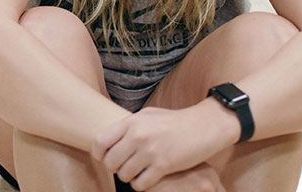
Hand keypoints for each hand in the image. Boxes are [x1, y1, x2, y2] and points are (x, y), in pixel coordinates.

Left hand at [91, 103, 234, 189]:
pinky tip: (148, 178)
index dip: (99, 154)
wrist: (203, 126)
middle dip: (115, 168)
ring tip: (137, 172)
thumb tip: (110, 136)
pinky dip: (141, 185)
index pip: (100, 141)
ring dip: (129, 177)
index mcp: (132, 121)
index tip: (104, 158)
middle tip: (124, 167)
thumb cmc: (174, 121)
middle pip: (110, 162)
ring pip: (124, 175)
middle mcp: (138, 135)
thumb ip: (129, 125)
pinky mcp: (164, 165)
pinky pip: (141, 184)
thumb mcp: (148, 115)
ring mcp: (151, 151)